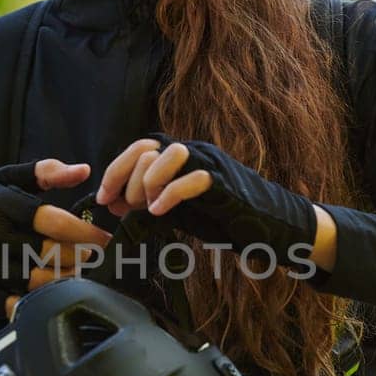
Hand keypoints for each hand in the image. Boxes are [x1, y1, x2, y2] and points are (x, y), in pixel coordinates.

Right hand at [0, 158, 98, 308]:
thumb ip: (43, 173)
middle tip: (95, 259)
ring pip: (35, 279)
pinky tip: (47, 297)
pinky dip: (32, 302)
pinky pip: (12, 301)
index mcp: (1, 203)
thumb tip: (85, 170)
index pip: (52, 220)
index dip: (84, 232)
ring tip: (78, 275)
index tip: (104, 239)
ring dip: (63, 281)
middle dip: (79, 258)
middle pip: (48, 253)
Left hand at [98, 135, 318, 273]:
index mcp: (181, 157)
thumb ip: (149, 202)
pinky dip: (169, 195)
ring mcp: (211, 164)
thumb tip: (112, 202)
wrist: (271, 227)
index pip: (138, 147)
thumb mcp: (178, 210)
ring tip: (149, 208)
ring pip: (170, 154)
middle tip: (129, 208)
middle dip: (128, 180)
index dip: (115, 171)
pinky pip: (193, 179)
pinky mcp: (225, 184)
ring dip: (149, 183)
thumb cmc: (224, 218)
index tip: (103, 198)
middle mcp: (195, 152)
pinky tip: (159, 212)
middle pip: (146, 147)